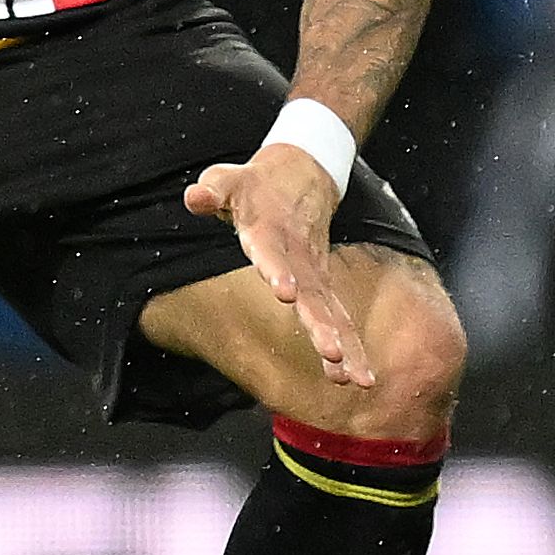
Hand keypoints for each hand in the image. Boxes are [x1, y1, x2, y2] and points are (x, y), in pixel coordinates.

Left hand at [184, 147, 376, 391]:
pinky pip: (339, 319)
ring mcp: (314, 273)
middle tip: (331, 353)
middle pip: (311, 293)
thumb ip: (213, 191)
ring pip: (331, 311)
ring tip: (350, 378)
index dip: (277, 269)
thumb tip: (196, 199)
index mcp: (269, 230)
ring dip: (341, 344)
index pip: (272, 251)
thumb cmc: (254, 186)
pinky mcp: (322, 286)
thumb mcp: (229, 180)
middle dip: (320, 324)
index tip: (286, 293)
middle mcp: (297, 257)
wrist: (302, 174)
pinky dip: (351, 349)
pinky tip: (358, 379)